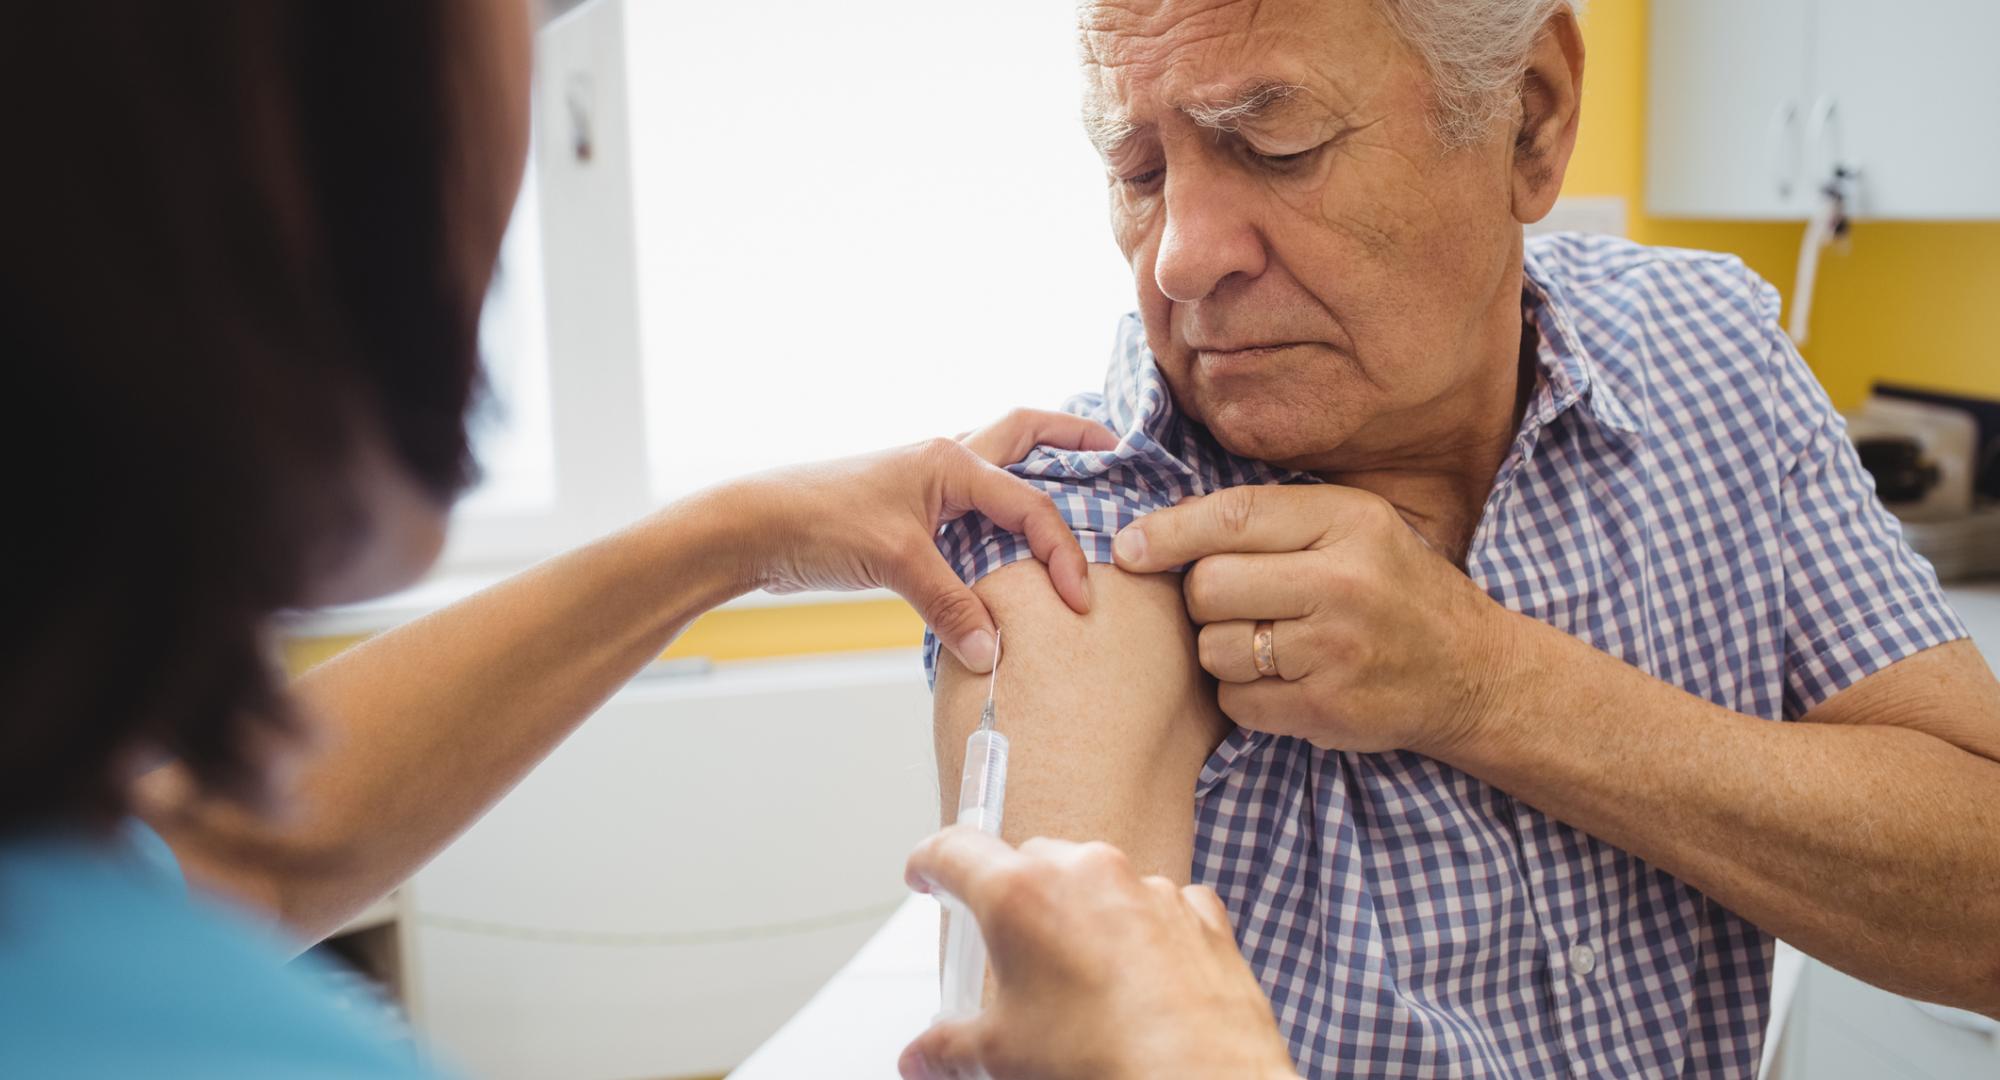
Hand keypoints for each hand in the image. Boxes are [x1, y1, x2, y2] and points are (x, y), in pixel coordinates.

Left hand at [728, 409, 1115, 672]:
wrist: (755, 528)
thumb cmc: (819, 523)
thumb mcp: (896, 564)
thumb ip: (951, 607)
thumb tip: (993, 655)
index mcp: (951, 461)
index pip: (1030, 505)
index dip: (1062, 553)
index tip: (1080, 600)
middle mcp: (944, 462)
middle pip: (1023, 435)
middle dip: (1071, 438)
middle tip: (1116, 448)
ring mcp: (926, 486)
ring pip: (997, 466)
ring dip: (1037, 471)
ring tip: (1080, 482)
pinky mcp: (909, 515)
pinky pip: (971, 509)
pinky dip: (1000, 518)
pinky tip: (1012, 542)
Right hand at [899, 827, 1297, 1079]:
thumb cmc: (1104, 1063)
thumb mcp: (1001, 1058)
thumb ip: (948, 1048)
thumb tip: (924, 1058)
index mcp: (1021, 893)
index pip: (955, 850)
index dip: (930, 863)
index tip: (927, 875)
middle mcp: (1086, 872)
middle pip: (1029, 862)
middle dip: (1014, 900)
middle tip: (1009, 955)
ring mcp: (1148, 887)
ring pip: (1097, 882)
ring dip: (1081, 916)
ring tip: (1080, 984)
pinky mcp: (1199, 913)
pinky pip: (1158, 905)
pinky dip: (1143, 931)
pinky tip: (1139, 983)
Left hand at [1111, 484, 1511, 754]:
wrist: (1472, 673)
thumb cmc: (1395, 591)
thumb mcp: (1354, 529)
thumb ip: (1273, 521)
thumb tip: (1161, 526)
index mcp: (1348, 521)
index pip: (1233, 517)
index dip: (1167, 532)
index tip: (1129, 547)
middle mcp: (1343, 582)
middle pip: (1209, 586)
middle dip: (1204, 598)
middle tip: (1238, 604)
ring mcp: (1335, 650)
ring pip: (1214, 647)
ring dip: (1222, 650)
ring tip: (1268, 644)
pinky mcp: (1326, 709)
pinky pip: (1235, 701)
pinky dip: (1243, 696)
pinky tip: (1282, 682)